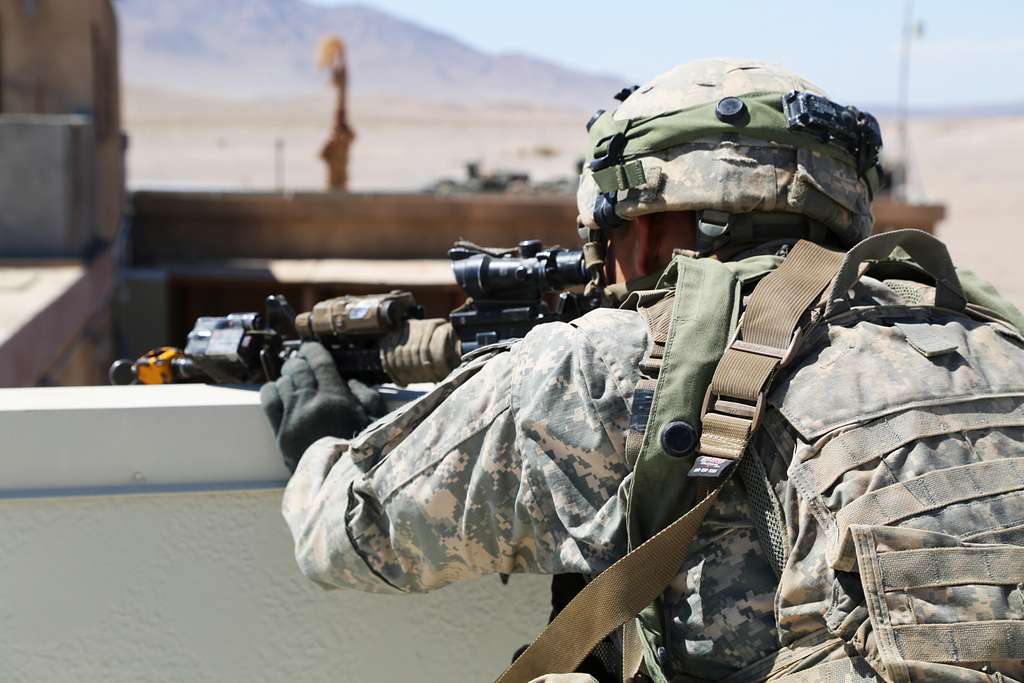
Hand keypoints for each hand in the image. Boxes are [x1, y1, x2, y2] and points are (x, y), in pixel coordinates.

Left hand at [260, 342, 385, 472]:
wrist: (342, 487)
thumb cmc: (366, 454)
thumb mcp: (378, 421)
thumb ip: (367, 396)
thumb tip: (350, 382)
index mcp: (335, 398)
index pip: (318, 361)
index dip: (312, 349)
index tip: (311, 347)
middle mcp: (309, 404)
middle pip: (297, 369)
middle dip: (298, 361)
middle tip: (302, 361)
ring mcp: (292, 419)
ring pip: (282, 383)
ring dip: (287, 376)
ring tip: (293, 376)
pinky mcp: (280, 435)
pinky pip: (268, 403)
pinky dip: (271, 391)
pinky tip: (277, 389)